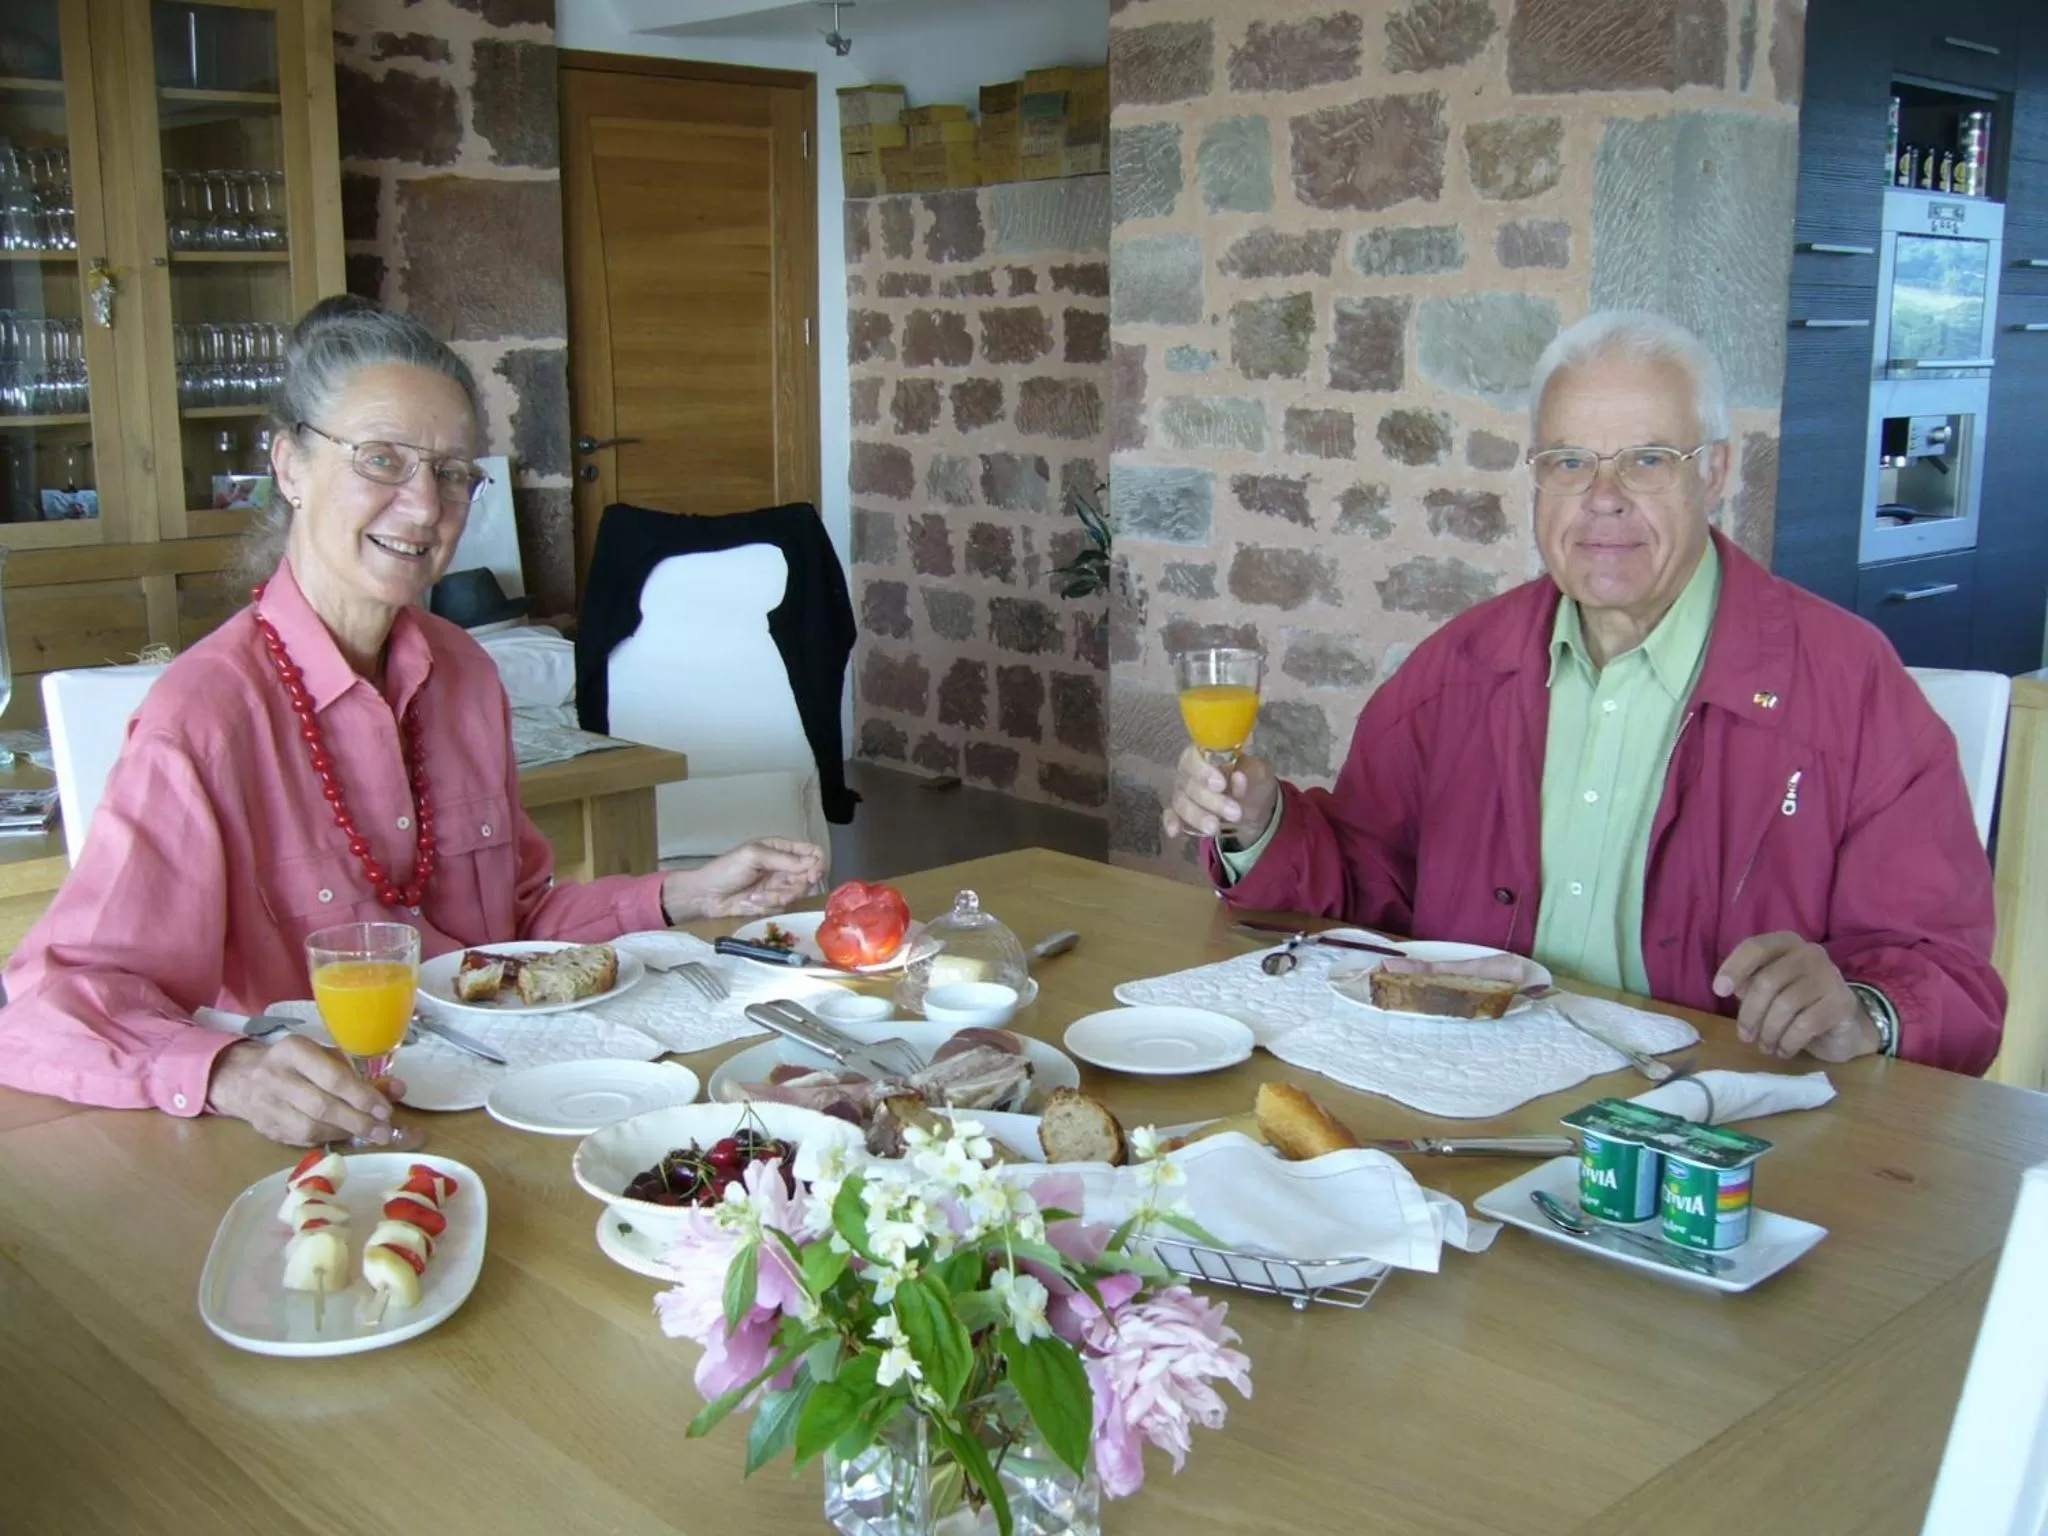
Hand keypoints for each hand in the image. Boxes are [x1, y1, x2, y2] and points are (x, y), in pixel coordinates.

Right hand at [205, 1035, 404, 1145]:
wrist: (243, 1077)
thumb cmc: (297, 1064)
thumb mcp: (327, 1058)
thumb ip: (362, 1074)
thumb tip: (399, 1090)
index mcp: (293, 1050)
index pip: (332, 1076)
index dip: (361, 1096)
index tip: (385, 1109)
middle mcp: (275, 1076)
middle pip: (321, 1106)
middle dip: (357, 1120)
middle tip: (383, 1131)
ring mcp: (266, 1105)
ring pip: (310, 1127)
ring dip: (345, 1133)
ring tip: (370, 1134)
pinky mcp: (265, 1128)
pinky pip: (301, 1139)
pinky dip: (328, 1139)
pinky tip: (345, 1136)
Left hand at [662, 837, 824, 922]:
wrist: (705, 896)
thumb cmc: (725, 869)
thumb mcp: (753, 856)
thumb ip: (784, 859)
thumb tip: (813, 863)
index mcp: (781, 848)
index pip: (813, 852)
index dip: (818, 864)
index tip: (811, 876)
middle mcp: (784, 866)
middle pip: (809, 878)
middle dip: (793, 887)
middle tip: (776, 891)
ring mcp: (779, 885)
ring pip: (796, 895)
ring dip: (776, 898)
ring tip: (755, 897)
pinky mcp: (772, 903)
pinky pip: (783, 907)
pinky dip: (767, 906)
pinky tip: (749, 902)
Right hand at [1161, 746, 1278, 844]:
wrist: (1254, 804)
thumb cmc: (1253, 780)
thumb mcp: (1258, 773)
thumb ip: (1249, 774)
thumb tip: (1238, 777)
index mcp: (1205, 753)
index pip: (1195, 758)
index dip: (1204, 771)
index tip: (1221, 785)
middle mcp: (1189, 770)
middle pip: (1189, 784)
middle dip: (1211, 801)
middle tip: (1235, 813)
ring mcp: (1183, 791)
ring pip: (1181, 802)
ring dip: (1197, 816)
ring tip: (1215, 828)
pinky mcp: (1180, 811)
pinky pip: (1172, 815)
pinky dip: (1172, 822)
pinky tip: (1174, 831)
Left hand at [1713, 933, 1880, 1062]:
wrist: (1843, 1026)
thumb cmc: (1796, 1004)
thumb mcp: (1769, 991)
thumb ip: (1748, 983)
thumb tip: (1727, 987)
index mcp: (1786, 944)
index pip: (1755, 947)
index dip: (1734, 968)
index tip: (1719, 991)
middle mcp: (1810, 953)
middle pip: (1767, 981)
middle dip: (1750, 1014)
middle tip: (1745, 1036)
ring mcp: (1830, 976)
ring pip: (1785, 1005)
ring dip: (1769, 1032)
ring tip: (1766, 1046)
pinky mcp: (1842, 1002)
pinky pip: (1805, 1024)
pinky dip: (1788, 1042)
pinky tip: (1784, 1050)